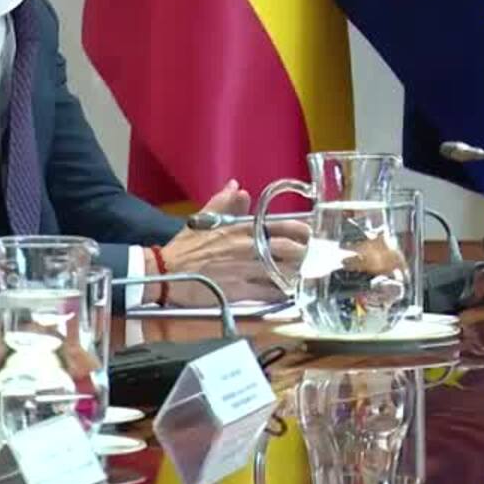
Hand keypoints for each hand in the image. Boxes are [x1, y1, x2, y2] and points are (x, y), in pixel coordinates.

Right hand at [159, 181, 308, 305]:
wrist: (164, 273)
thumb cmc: (184, 248)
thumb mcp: (203, 220)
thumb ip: (223, 203)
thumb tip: (237, 187)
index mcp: (242, 230)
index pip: (282, 228)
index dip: (302, 232)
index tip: (313, 236)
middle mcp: (248, 249)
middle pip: (289, 251)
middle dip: (308, 256)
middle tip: (319, 261)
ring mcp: (244, 271)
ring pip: (282, 273)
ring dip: (300, 276)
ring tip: (312, 279)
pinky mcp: (239, 292)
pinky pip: (267, 294)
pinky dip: (282, 295)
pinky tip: (293, 297)